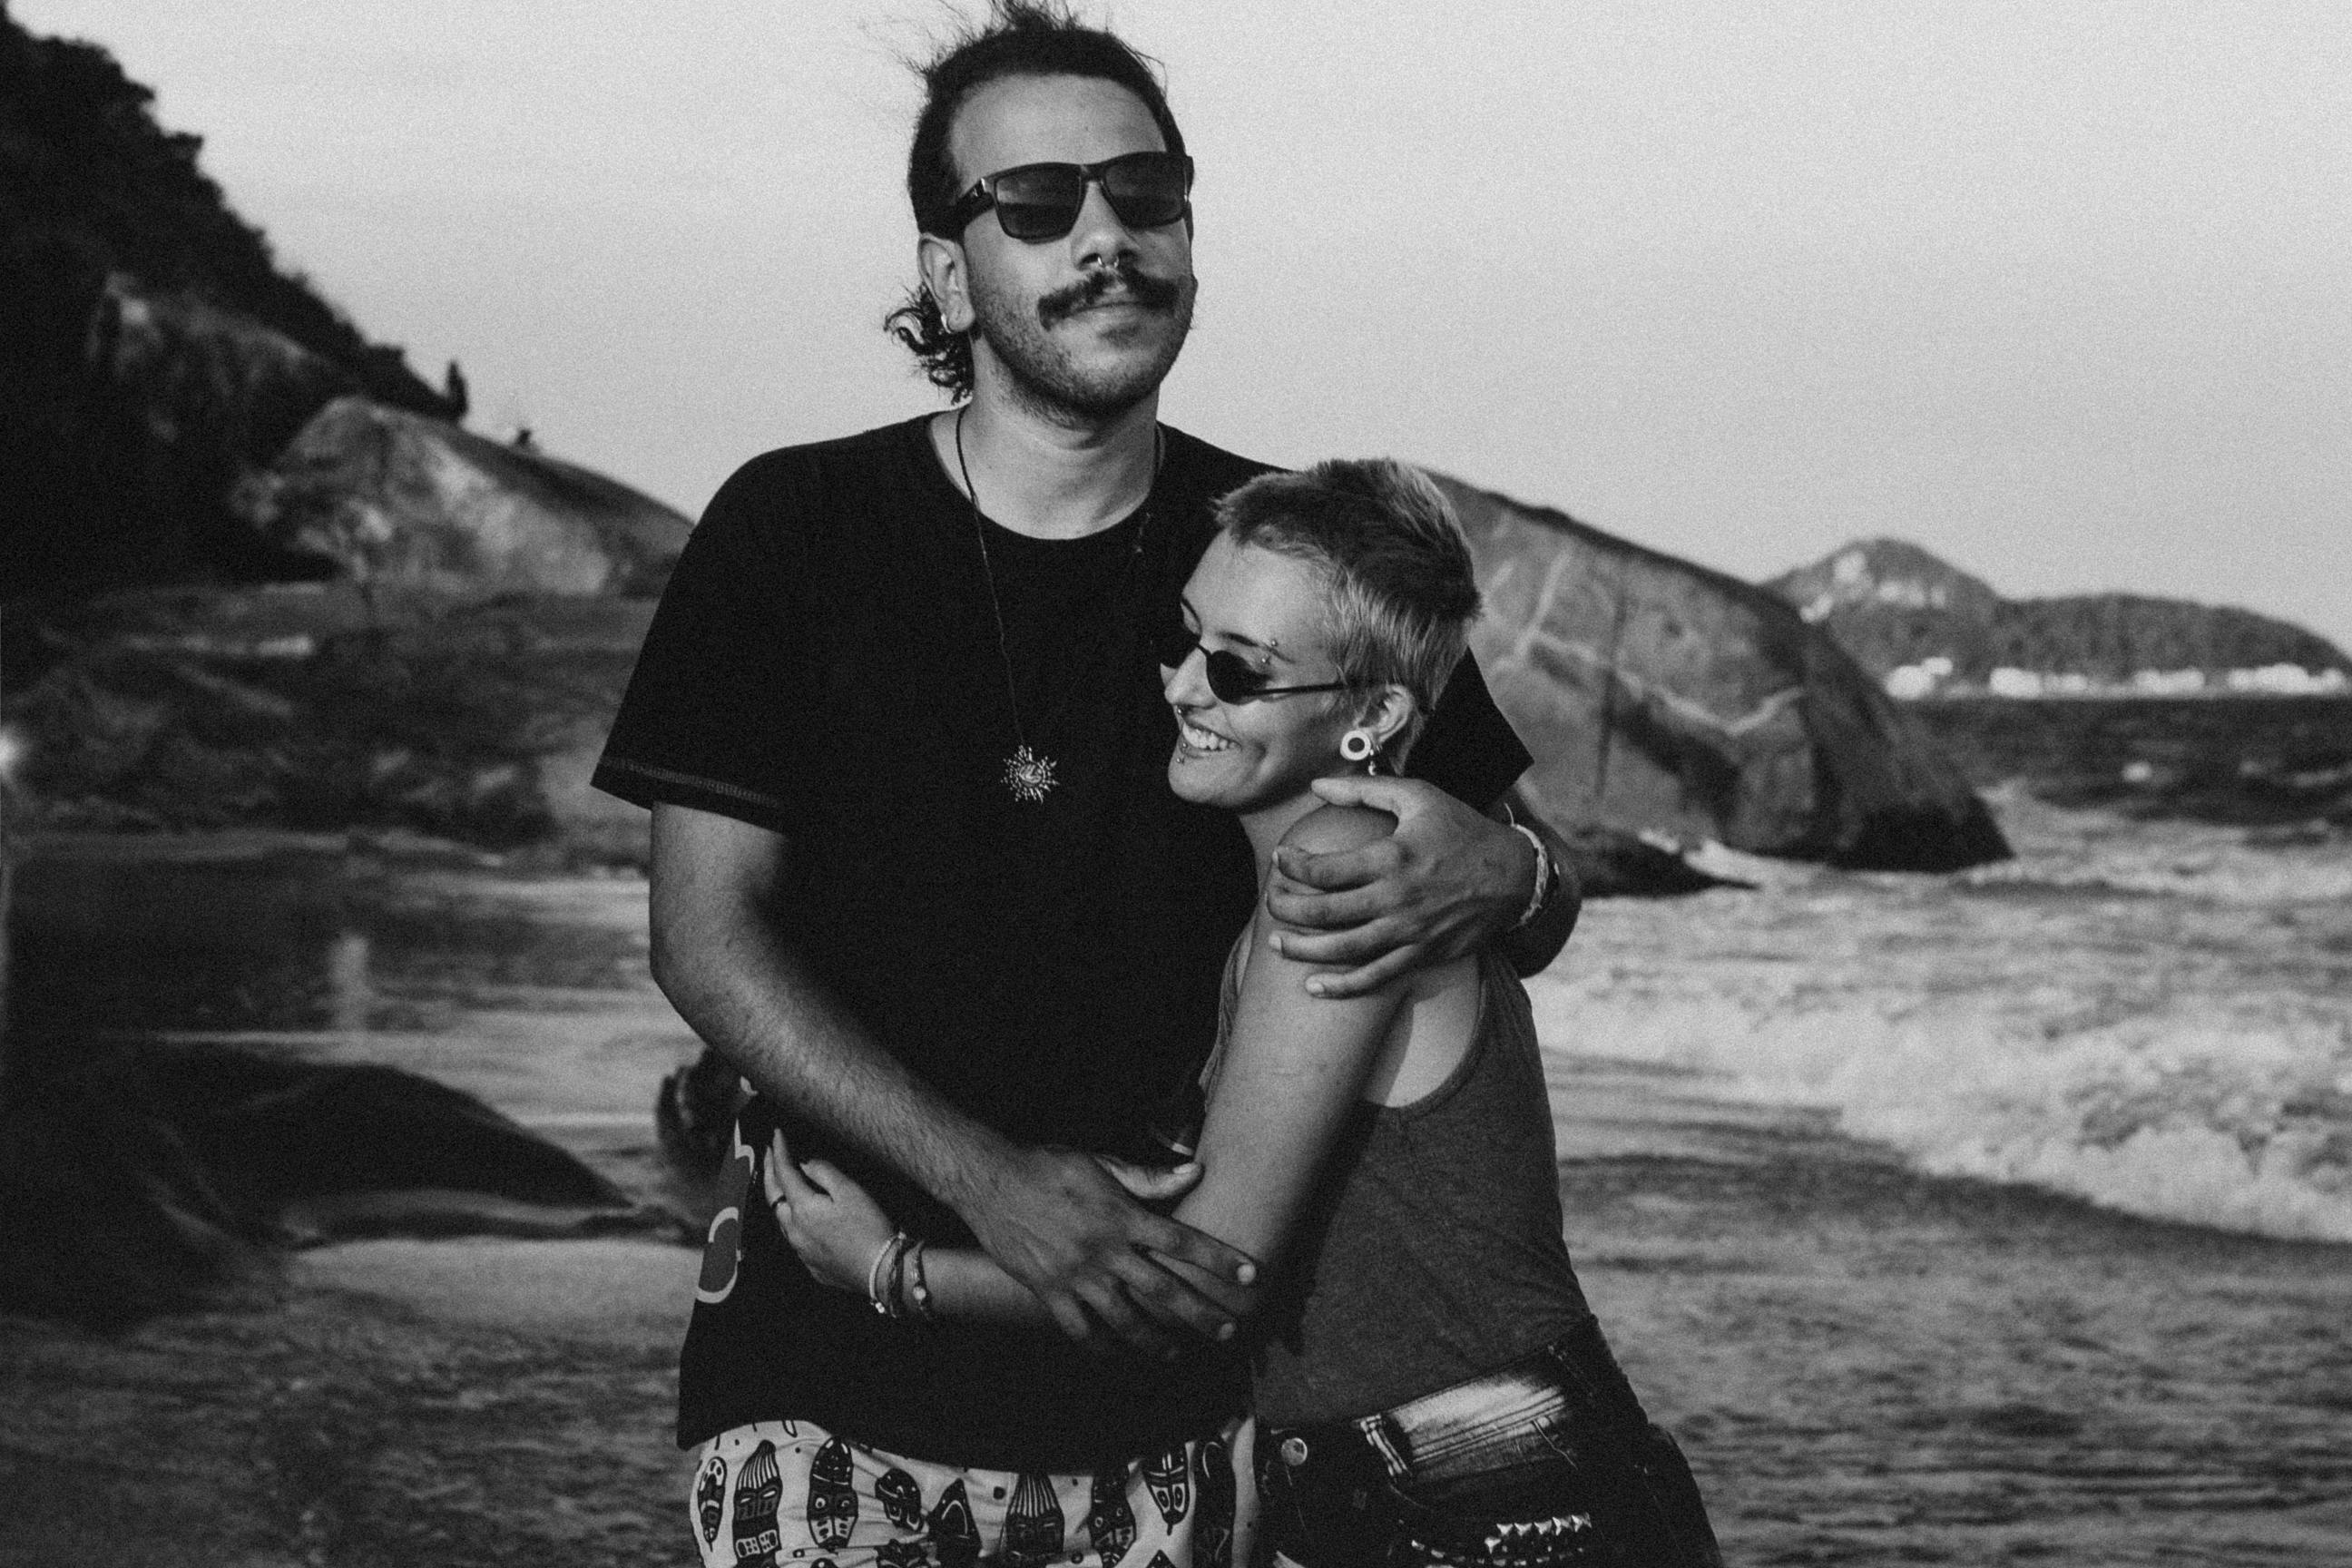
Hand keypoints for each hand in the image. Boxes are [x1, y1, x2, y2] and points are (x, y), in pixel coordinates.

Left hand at [765, 1130, 895, 1296]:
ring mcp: (801, 1251)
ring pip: (781, 1219)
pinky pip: (795, 1238)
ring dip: (778, 1197)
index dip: (779, 1151)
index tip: (776, 1134)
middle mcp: (794, 1231)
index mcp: (802, 1209)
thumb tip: (805, 1164)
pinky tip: (801, 1218)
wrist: (882, 1271)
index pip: (784, 1173)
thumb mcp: (849, 1191)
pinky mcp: (812, 1265)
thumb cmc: (869, 1227)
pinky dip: (793, 1221)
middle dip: (770, 1172)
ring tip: (780, 1182)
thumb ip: (823, 1172)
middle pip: (773, 1197)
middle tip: (768, 1153)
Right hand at [957, 1143, 1256, 1354]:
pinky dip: (1102, 1347)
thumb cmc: (1049, 1167)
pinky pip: (1081, 1330)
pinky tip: (1119, 1356)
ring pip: (1126, 1320)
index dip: (1219, 1260)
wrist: (990, 1181)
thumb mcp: (1102, 1164)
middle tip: (1229, 1330)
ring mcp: (1076, 1276)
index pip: (1183, 1242)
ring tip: (1178, 1353)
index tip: (1249, 1274)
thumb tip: (1195, 1172)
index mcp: (1122, 1217)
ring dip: (1157, 1341)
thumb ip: (1149, 1178)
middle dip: (1201, 1314)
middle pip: (1164, 1291)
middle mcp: (1105, 1251)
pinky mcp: (1049, 1292)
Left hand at [1263, 775, 1533, 998]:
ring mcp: (1410, 931)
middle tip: (1270, 902)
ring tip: (1276, 943)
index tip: (1279, 860)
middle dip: (1288, 910)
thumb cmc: (1461, 830)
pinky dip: (1342, 985)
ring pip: (1344, 949)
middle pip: (1326, 912)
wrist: (1514, 875)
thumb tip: (1318, 786)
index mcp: (1392, 857)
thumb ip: (1365, 791)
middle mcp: (1397, 899)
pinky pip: (1376, 977)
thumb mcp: (1418, 797)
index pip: (1325, 870)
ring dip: (1304, 950)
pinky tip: (1315, 986)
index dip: (1292, 867)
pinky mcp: (1423, 954)